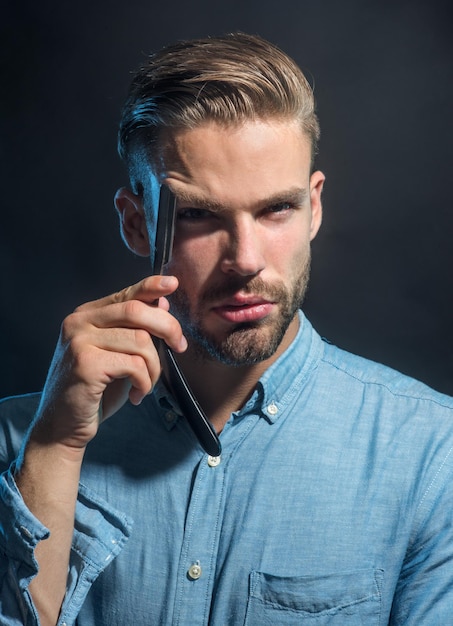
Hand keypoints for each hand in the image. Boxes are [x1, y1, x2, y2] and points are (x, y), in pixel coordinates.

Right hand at [31, 275, 186, 450]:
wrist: (62, 426)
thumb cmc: (94, 391)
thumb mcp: (119, 355)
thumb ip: (135, 329)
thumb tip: (162, 303)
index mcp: (86, 315)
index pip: (125, 294)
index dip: (151, 287)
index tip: (173, 285)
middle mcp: (78, 322)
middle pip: (136, 311)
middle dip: (168, 328)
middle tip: (180, 346)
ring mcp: (79, 341)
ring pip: (140, 341)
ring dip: (154, 367)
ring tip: (146, 384)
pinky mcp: (86, 364)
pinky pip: (134, 364)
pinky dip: (145, 382)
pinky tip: (137, 395)